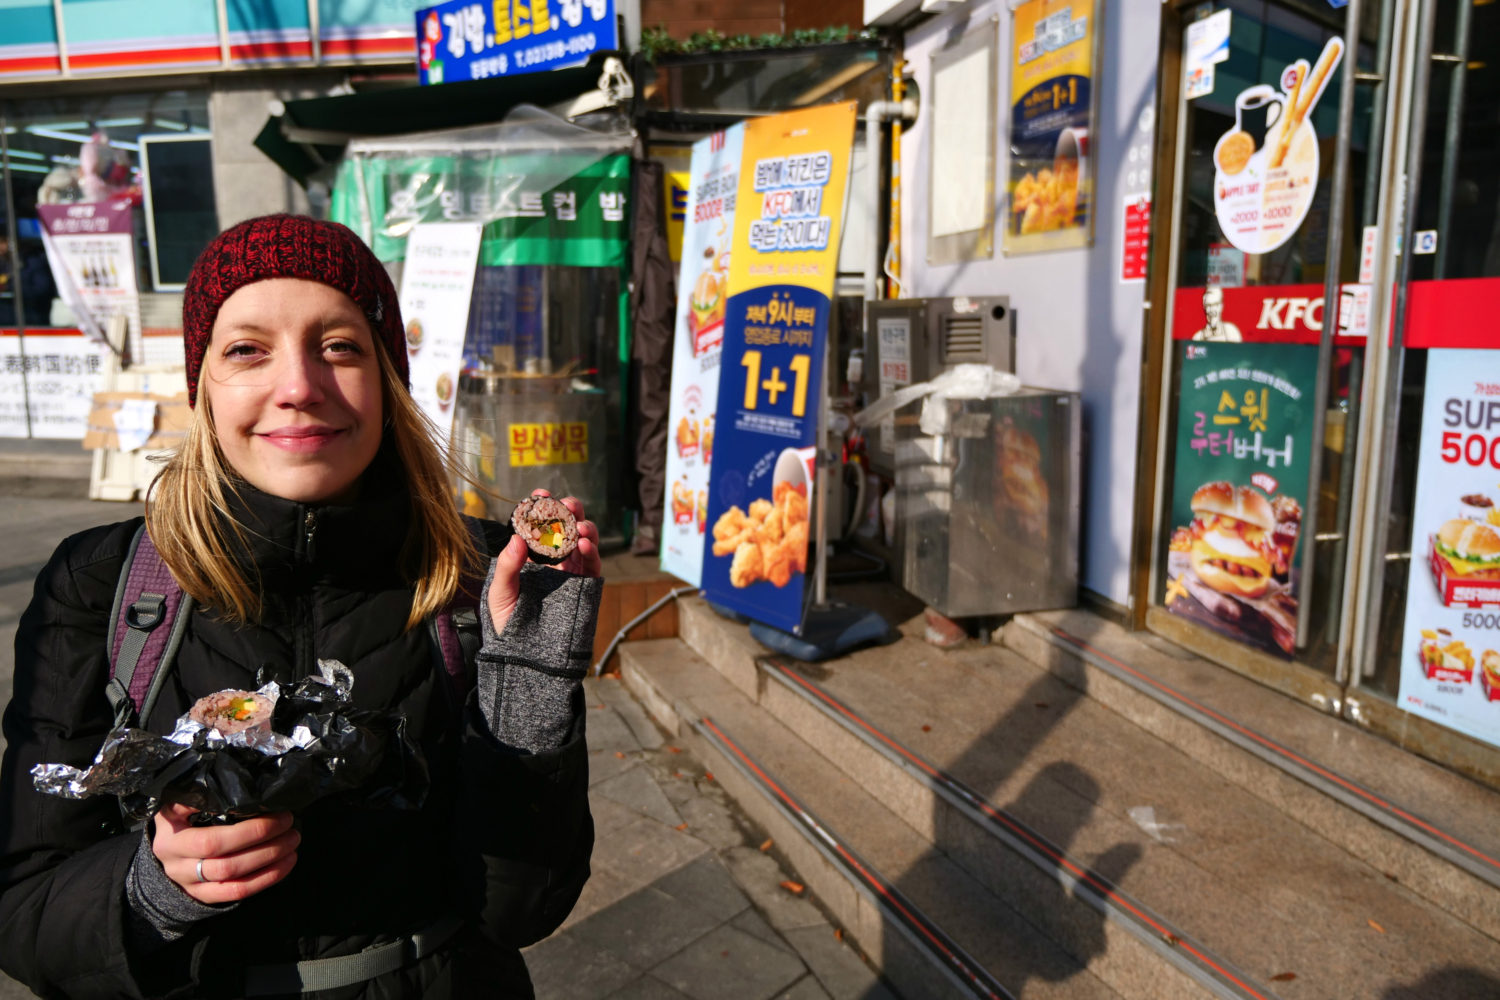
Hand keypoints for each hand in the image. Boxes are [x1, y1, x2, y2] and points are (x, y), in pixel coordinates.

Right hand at [150, 802, 299, 904]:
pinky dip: (267, 878)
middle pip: (220, 852)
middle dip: (260, 835)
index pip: (207, 834)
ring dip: (268, 857)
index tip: (269, 806)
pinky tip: (286, 863)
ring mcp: (188, 882)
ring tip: (292, 840)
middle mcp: (175, 860)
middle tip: (288, 821)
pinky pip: (237, 892)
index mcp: (171, 833)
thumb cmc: (182, 822)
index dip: (243, 827)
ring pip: (231, 874)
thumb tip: (235, 780)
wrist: (166, 856)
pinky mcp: (203, 896)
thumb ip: (200, 795)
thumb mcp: (181, 805)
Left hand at [489, 491, 600, 633]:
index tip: (540, 494)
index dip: (542, 507)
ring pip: (584, 541)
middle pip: (567, 527)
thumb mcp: (499, 592)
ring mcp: (572, 572)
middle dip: (569, 510)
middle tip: (567, 504)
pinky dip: (592, 551)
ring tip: (579, 526)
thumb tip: (517, 538)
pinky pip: (593, 565)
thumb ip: (507, 566)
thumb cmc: (507, 623)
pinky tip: (584, 544)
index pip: (539, 525)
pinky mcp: (586, 587)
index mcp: (532, 556)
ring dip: (584, 527)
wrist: (525, 655)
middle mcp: (554, 560)